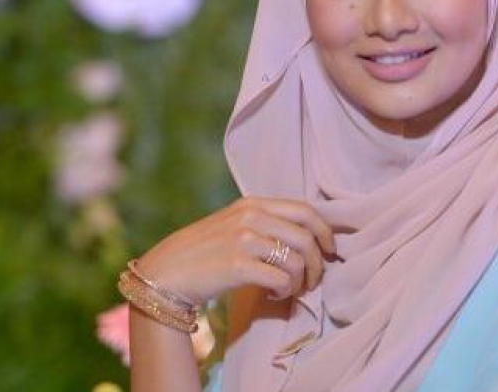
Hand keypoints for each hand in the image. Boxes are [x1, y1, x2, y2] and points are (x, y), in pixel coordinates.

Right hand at [135, 196, 336, 303]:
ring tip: (290, 289)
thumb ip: (266, 223)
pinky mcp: (238, 265)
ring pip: (297, 260)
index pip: (306, 210)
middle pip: (307, 237)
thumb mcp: (235, 224)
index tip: (330, 251)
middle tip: (314, 281)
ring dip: (301, 281)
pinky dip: (285, 290)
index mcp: (254, 203)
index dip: (325, 232)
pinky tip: (274, 294)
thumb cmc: (205, 251)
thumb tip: (308, 237)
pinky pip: (281, 279)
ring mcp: (244, 239)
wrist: (167, 271)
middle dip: (318, 263)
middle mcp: (251, 216)